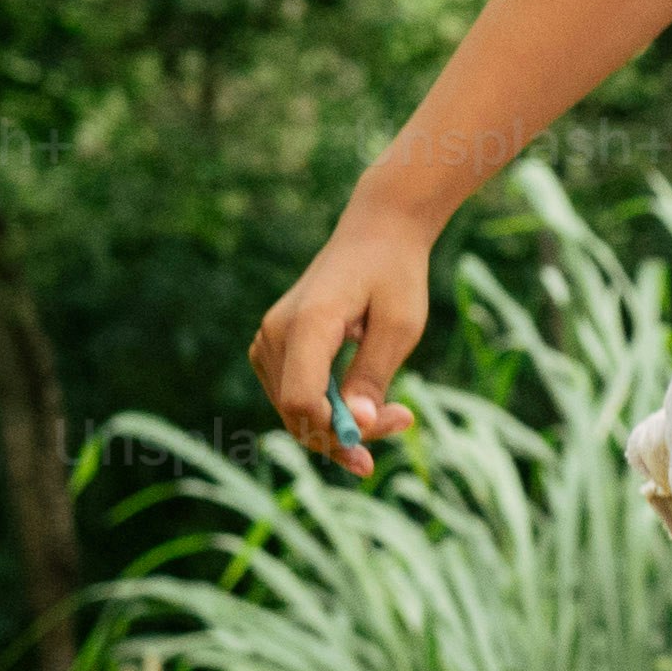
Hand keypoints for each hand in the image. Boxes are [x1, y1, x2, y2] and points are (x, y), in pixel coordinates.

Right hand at [249, 207, 438, 478]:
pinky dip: (327, 410)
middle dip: (346, 434)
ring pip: (294, 411)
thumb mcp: (399, 326)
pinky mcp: (272, 348)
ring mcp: (268, 340)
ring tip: (394, 413)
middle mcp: (276, 333)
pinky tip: (364, 402)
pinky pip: (294, 396)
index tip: (397, 420)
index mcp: (307, 322)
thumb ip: (373, 375)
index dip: (341, 429)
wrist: (375, 235)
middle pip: (296, 412)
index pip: (302, 400)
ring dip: (339, 426)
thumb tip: (358, 426)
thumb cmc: (393, 275)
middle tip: (403, 420)